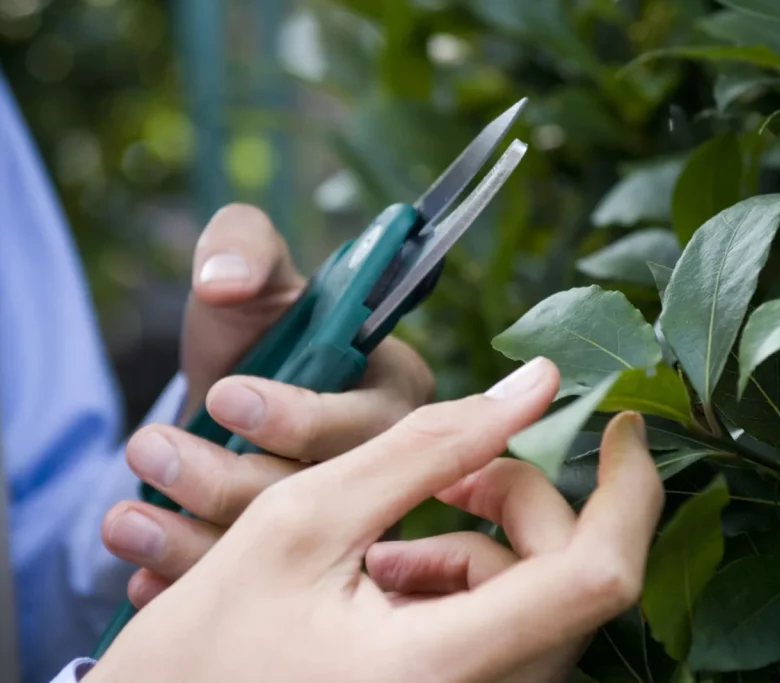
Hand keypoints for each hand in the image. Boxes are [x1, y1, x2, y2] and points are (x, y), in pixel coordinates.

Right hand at [86, 359, 663, 682]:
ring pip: (543, 602)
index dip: (630, 490)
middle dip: (521, 502)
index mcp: (444, 667)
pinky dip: (469, 584)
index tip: (623, 423)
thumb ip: (428, 446)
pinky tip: (396, 578)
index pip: (600, 576)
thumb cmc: (209, 639)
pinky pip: (509, 633)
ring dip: (487, 546)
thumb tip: (534, 385)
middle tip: (450, 477)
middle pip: (572, 577)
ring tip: (391, 547)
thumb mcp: (305, 519)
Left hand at [102, 204, 433, 605]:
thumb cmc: (252, 328)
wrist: (222, 397)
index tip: (224, 395)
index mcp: (396, 386)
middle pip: (322, 493)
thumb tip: (227, 280)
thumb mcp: (244, 271)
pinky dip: (193, 577)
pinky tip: (144, 572)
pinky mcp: (306, 561)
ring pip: (282, 546)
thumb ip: (240, 245)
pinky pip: (255, 582)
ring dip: (196, 534)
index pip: (366, 418)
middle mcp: (386, 459)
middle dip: (229, 478)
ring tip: (127, 518)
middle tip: (150, 449)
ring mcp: (349, 519)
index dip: (297, 415)